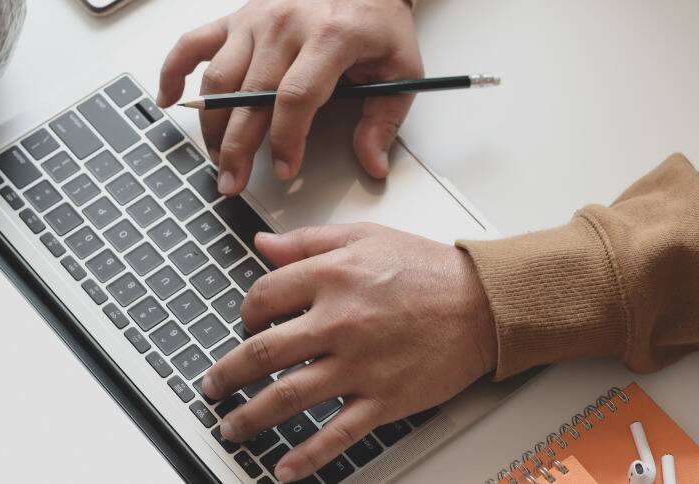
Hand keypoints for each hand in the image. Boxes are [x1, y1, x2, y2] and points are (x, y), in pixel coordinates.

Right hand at [157, 0, 422, 191]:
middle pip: (250, 95)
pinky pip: (193, 43)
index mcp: (331, 36)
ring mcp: (255, 21)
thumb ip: (385, 118)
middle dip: (238, 147)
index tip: (286, 169)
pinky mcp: (236, 17)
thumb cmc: (376, 16)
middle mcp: (286, 26)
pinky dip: (173, 70)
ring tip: (218, 159)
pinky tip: (168, 100)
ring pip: (219, 78)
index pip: (297, 96)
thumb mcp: (402, 65)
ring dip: (211, 124)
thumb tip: (373, 164)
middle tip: (234, 183)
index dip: (286, 139)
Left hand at [200, 224, 496, 481]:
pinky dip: (305, 456)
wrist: (485, 304)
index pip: (263, 297)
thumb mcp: (367, 237)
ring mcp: (360, 365)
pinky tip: (284, 467)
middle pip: (261, 353)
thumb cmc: (430, 269)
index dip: (246, 312)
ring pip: (287, 397)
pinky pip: (335, 434)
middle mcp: (340, 321)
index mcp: (333, 277)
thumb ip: (310, 241)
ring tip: (231, 428)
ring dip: (250, 417)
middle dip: (226, 374)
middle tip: (213, 385)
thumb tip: (263, 244)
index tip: (245, 324)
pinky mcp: (383, 399)